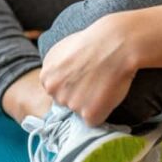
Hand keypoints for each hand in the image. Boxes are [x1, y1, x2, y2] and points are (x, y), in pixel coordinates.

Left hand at [39, 11, 143, 125]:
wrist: (116, 43)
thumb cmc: (94, 42)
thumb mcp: (62, 48)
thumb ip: (56, 68)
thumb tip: (58, 79)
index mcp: (45, 76)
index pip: (56, 90)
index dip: (73, 84)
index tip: (84, 75)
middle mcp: (53, 91)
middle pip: (66, 102)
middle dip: (79, 95)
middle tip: (95, 80)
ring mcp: (70, 103)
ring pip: (80, 111)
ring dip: (92, 103)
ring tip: (103, 84)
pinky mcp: (88, 114)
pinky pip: (95, 120)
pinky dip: (103, 111)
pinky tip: (108, 93)